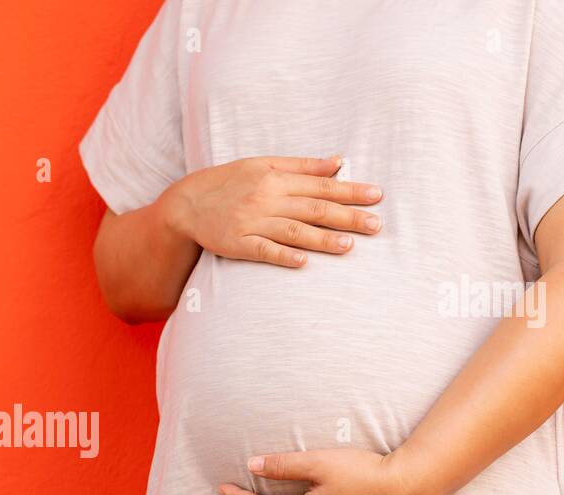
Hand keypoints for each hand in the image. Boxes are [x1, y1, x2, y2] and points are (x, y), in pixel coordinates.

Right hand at [161, 155, 382, 267]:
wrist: (186, 203)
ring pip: (293, 230)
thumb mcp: (264, 165)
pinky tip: (302, 263)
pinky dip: (282, 256)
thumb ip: (302, 166)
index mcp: (276, 179)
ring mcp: (252, 223)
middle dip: (347, 216)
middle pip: (313, 208)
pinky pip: (263, 251)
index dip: (350, 190)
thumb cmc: (229, 182)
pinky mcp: (237, 244)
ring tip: (349, 246)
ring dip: (322, 238)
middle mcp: (266, 199)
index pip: (321, 185)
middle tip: (376, 225)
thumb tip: (339, 161)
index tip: (377, 195)